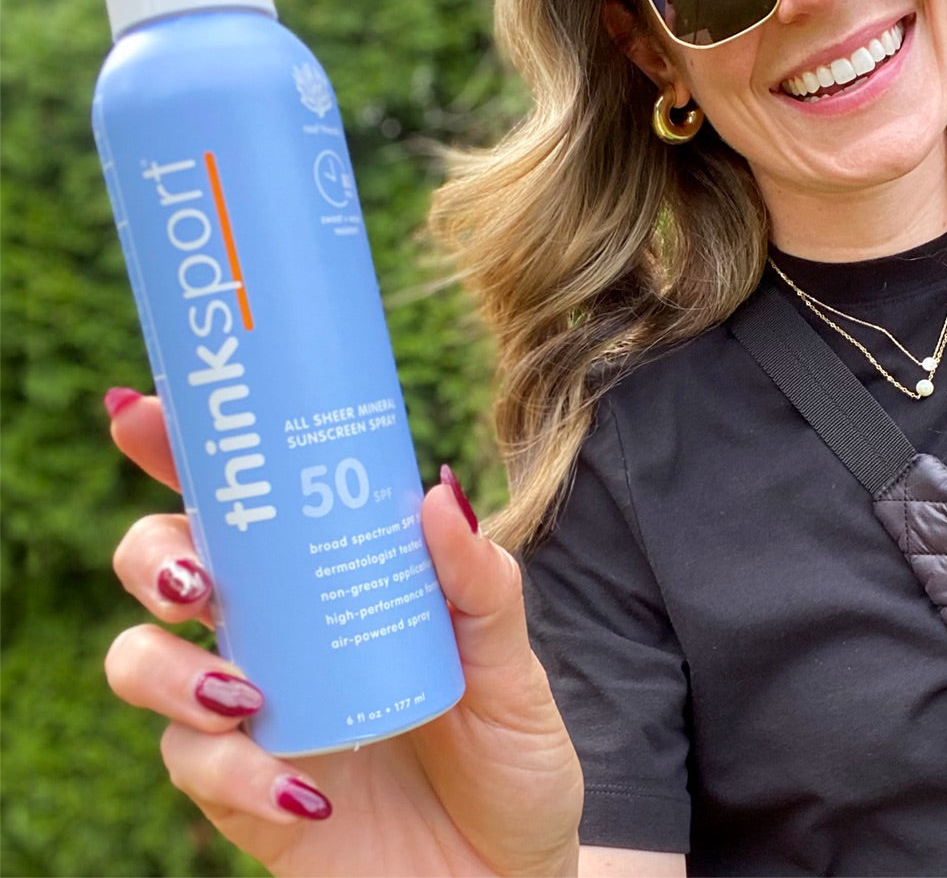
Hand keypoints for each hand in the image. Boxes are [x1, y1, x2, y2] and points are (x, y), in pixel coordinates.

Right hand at [103, 391, 583, 876]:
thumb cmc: (506, 754)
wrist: (506, 873)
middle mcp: (273, 631)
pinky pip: (193, 767)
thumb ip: (480, 583)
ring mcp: (248, 709)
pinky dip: (232, 771)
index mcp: (326, 577)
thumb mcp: (507, 659)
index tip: (145, 413)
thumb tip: (439, 493)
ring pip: (141, 660)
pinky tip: (300, 784)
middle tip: (198, 577)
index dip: (182, 451)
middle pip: (164, 564)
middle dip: (153, 554)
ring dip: (168, 665)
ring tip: (243, 688)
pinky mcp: (242, 791)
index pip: (244, 500)